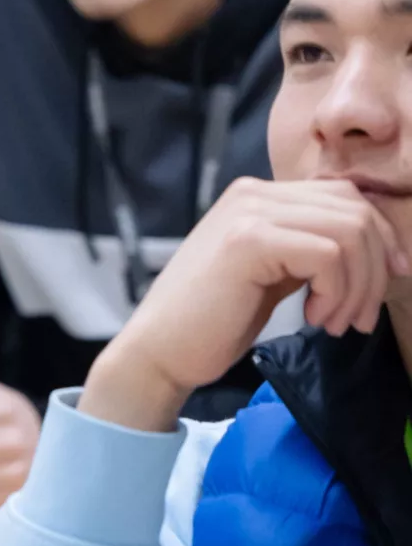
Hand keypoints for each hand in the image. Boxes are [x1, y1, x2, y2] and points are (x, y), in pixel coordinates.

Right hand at [83, 177, 408, 431]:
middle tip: (360, 318)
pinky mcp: (248, 240)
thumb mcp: (274, 274)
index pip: (346, 197)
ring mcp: (248, 213)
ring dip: (358, 287)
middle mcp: (253, 193)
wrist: (159, 351)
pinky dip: (336, 292)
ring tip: (337, 323)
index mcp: (257, 197)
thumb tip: (378, 248)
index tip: (386, 282)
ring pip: (350, 233)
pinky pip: (328, 255)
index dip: (380, 240)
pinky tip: (313, 318)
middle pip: (356, 211)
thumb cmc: (214, 322)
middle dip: (375, 269)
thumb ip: (309, 248)